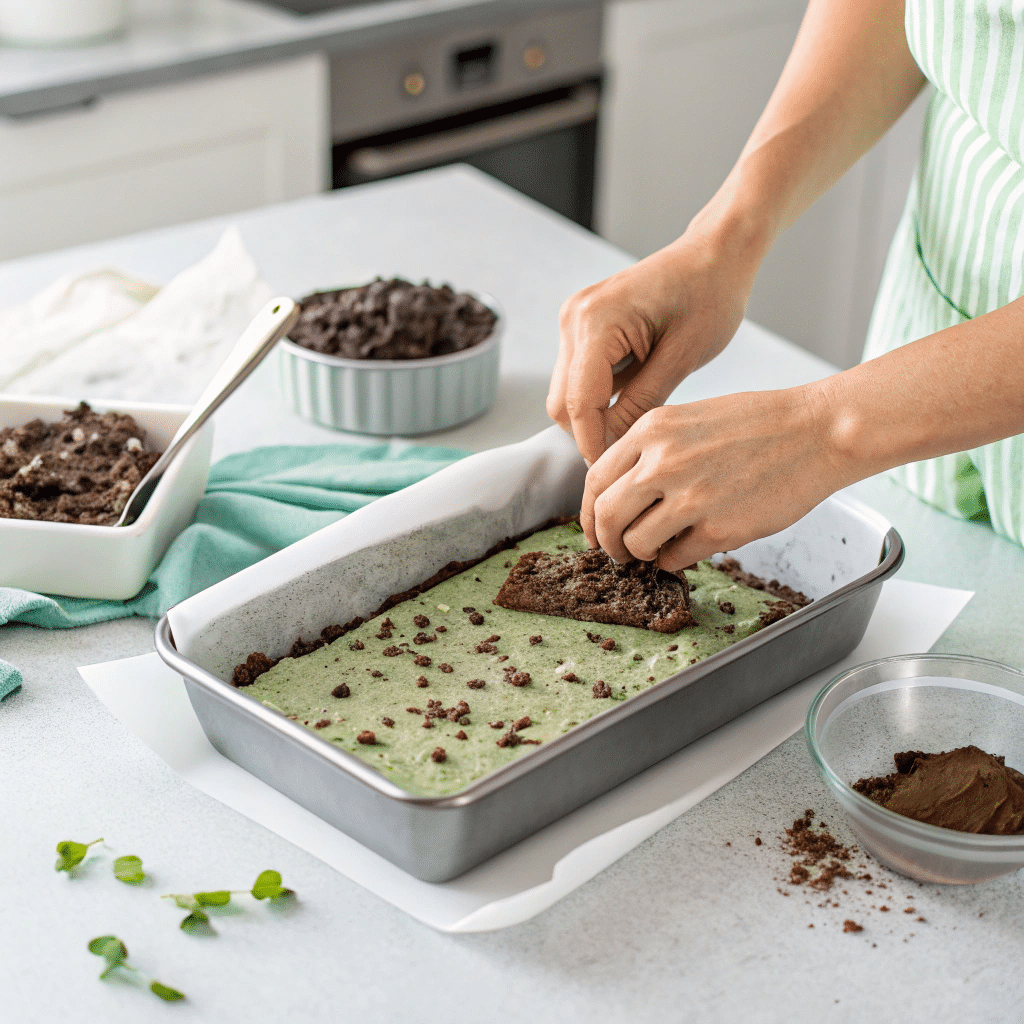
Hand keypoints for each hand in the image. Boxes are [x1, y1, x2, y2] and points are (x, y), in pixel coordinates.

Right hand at [546, 221, 761, 465]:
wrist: (715, 254)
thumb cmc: (710, 294)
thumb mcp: (683, 357)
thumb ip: (641, 404)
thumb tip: (613, 447)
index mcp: (597, 321)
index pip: (578, 402)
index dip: (593, 444)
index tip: (614, 473)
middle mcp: (575, 317)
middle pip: (561, 403)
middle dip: (590, 433)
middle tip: (630, 455)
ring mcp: (575, 320)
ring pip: (566, 392)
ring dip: (595, 415)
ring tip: (638, 426)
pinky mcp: (583, 325)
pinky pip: (579, 376)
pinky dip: (600, 397)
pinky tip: (635, 397)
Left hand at [580, 385, 842, 568]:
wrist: (816, 432)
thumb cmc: (760, 423)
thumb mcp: (689, 418)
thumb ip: (652, 450)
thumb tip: (622, 490)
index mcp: (652, 430)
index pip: (595, 480)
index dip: (589, 511)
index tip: (595, 526)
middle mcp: (663, 462)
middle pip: (605, 516)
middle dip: (605, 541)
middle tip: (616, 551)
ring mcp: (690, 497)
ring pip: (635, 543)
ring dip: (639, 554)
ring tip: (654, 551)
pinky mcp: (719, 528)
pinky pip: (674, 559)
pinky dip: (672, 562)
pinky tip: (685, 551)